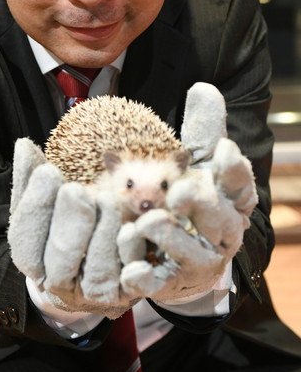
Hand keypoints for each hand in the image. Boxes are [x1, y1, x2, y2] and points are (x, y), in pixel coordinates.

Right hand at [8, 138, 136, 317]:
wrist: (94, 281)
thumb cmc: (62, 232)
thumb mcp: (45, 208)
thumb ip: (32, 181)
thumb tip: (23, 145)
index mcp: (34, 262)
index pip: (25, 240)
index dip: (36, 206)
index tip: (48, 171)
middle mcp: (59, 284)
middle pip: (59, 260)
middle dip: (69, 222)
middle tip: (76, 189)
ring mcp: (92, 295)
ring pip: (95, 271)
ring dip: (101, 233)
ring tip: (108, 200)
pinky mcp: (125, 296)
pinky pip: (129, 281)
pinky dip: (128, 256)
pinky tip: (130, 230)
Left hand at [118, 136, 256, 302]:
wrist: (179, 262)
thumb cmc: (191, 201)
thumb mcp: (197, 164)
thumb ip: (202, 131)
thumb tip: (203, 88)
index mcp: (230, 201)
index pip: (239, 184)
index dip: (233, 169)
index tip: (223, 150)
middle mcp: (220, 232)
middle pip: (218, 218)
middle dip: (200, 203)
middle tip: (179, 191)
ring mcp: (197, 261)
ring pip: (189, 251)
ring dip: (169, 236)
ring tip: (148, 222)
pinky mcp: (169, 283)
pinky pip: (157, 282)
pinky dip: (145, 278)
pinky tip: (132, 271)